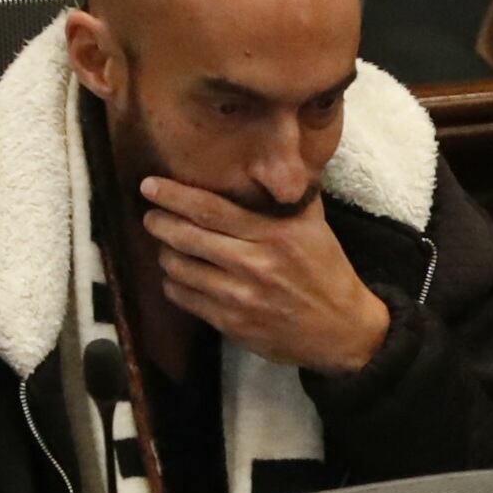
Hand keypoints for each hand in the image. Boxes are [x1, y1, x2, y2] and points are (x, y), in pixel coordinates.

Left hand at [140, 177, 391, 375]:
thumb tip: (275, 162)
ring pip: (179, 268)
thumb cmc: (327, 273)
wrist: (342, 330)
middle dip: (159, 222)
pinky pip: (184, 298)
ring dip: (166, 254)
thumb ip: (293, 197)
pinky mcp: (231, 323)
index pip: (212, 210)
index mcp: (276, 235)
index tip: (150, 186)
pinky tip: (180, 277)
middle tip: (150, 215)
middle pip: (187, 237)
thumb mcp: (317, 229)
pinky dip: (174, 283)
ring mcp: (240, 296)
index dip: (174, 196)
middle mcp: (256, 264)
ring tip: (168, 246)